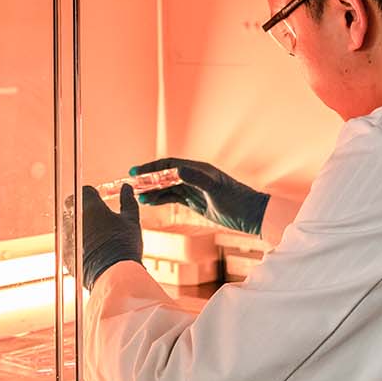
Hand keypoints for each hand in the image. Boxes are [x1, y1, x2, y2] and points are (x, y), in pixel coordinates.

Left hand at [68, 184, 142, 289]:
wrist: (114, 274)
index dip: (94, 195)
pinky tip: (92, 251)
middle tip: (98, 219)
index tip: (101, 201)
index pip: (85, 191)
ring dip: (79, 226)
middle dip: (83, 209)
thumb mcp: (131, 220)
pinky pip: (68, 243)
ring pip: (70, 225)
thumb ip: (128, 200)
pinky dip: (77, 244)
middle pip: (73, 206)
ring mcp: (67, 237)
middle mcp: (74, 219)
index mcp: (90, 206)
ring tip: (97, 238)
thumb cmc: (124, 244)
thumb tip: (127, 187)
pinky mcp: (65, 253)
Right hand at [132, 158, 269, 235]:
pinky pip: (174, 197)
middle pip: (165, 175)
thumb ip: (197, 179)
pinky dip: (160, 199)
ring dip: (152, 190)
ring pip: (167, 187)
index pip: (169, 165)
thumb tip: (177, 169)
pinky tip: (149, 202)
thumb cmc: (236, 200)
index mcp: (198, 169)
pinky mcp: (196, 201)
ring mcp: (194, 189)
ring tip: (136, 196)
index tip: (135, 172)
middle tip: (130, 184)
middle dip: (147, 179)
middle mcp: (194, 177)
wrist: (251, 215)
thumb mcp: (216, 189)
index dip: (151, 168)